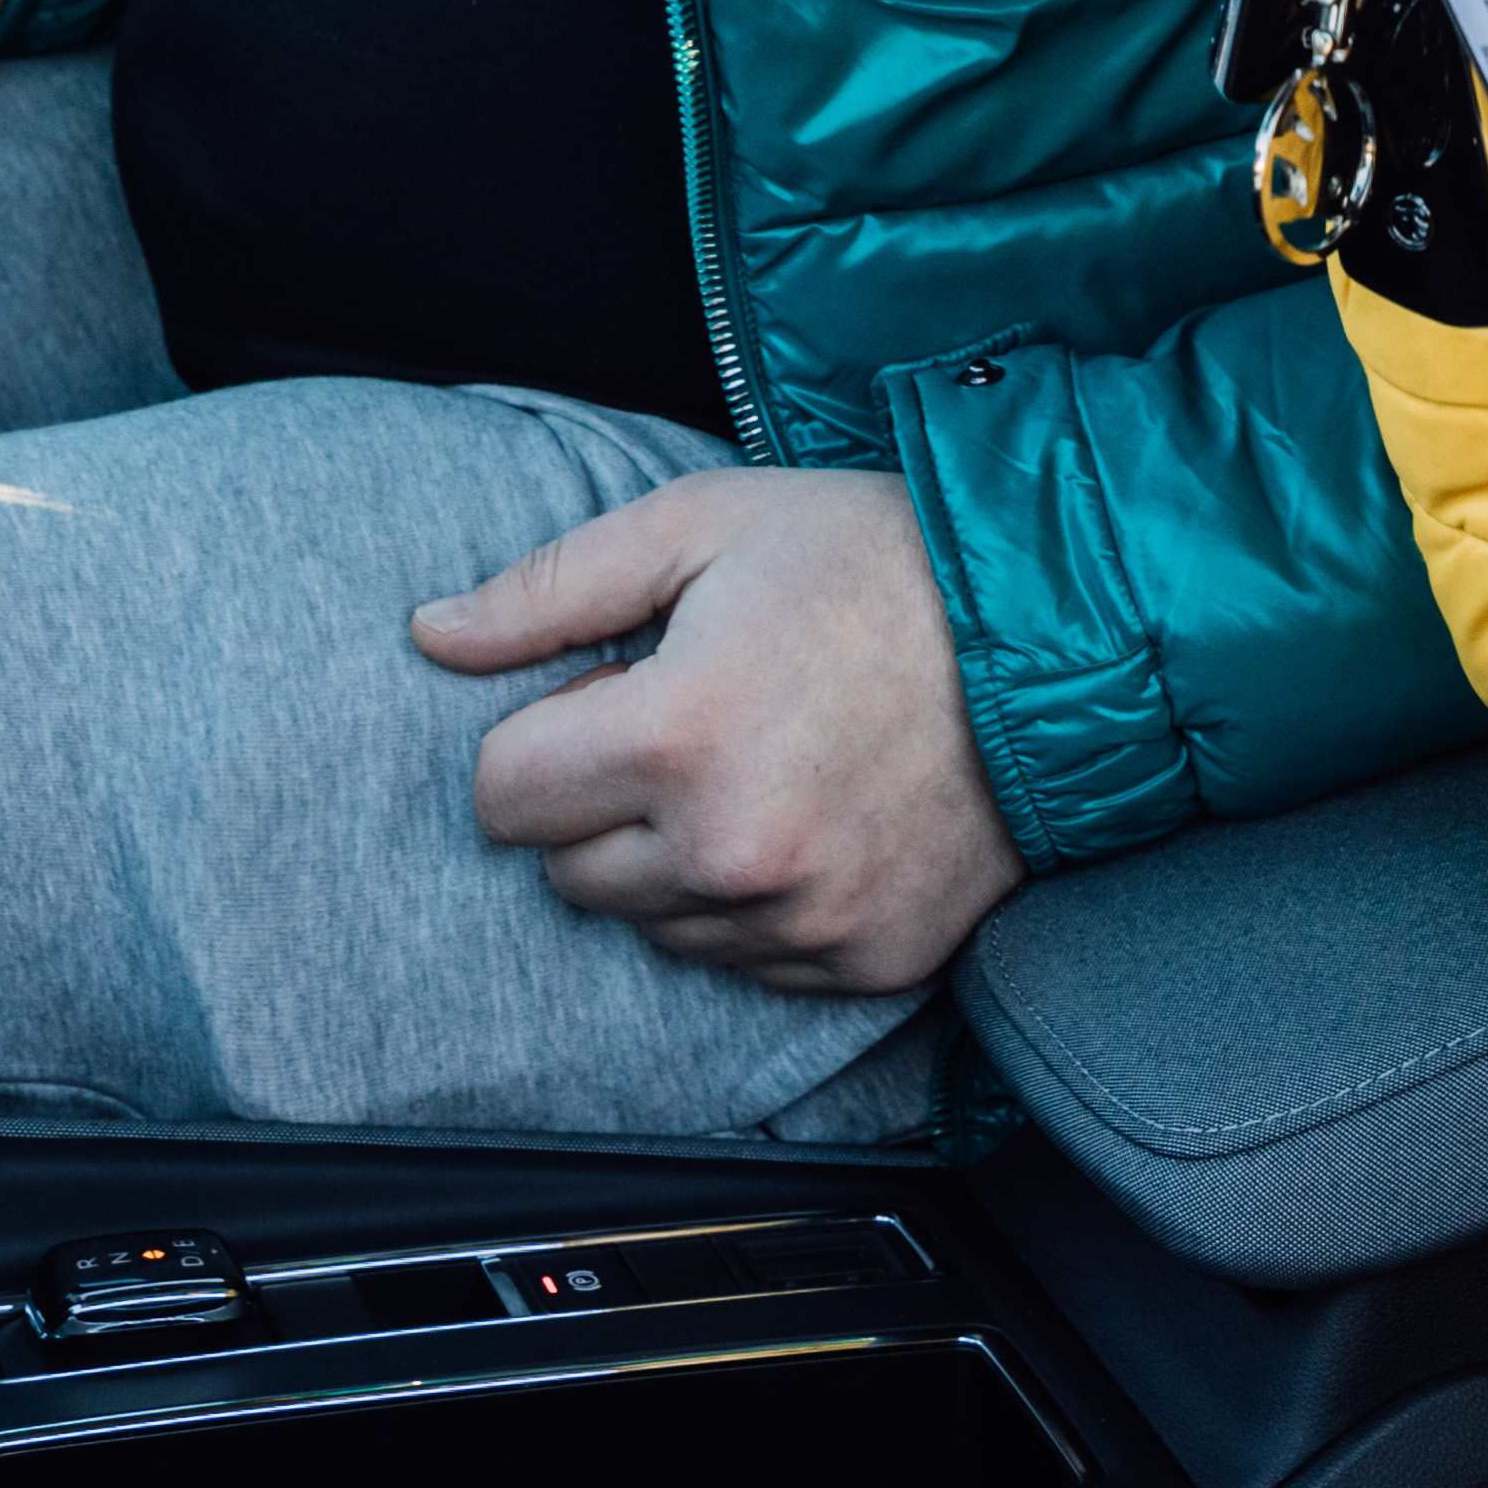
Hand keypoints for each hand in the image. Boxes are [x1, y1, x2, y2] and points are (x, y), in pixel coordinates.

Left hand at [427, 470, 1027, 990]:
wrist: (1058, 633)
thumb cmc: (872, 559)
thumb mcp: (702, 525)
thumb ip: (550, 590)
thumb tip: (429, 637)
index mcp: (675, 737)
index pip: (501, 797)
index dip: (538, 740)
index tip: (605, 697)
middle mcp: (730, 852)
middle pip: (567, 874)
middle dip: (602, 803)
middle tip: (692, 725)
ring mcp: (802, 921)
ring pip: (653, 926)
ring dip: (676, 861)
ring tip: (762, 765)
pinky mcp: (862, 963)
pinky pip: (746, 963)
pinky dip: (758, 905)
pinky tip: (815, 818)